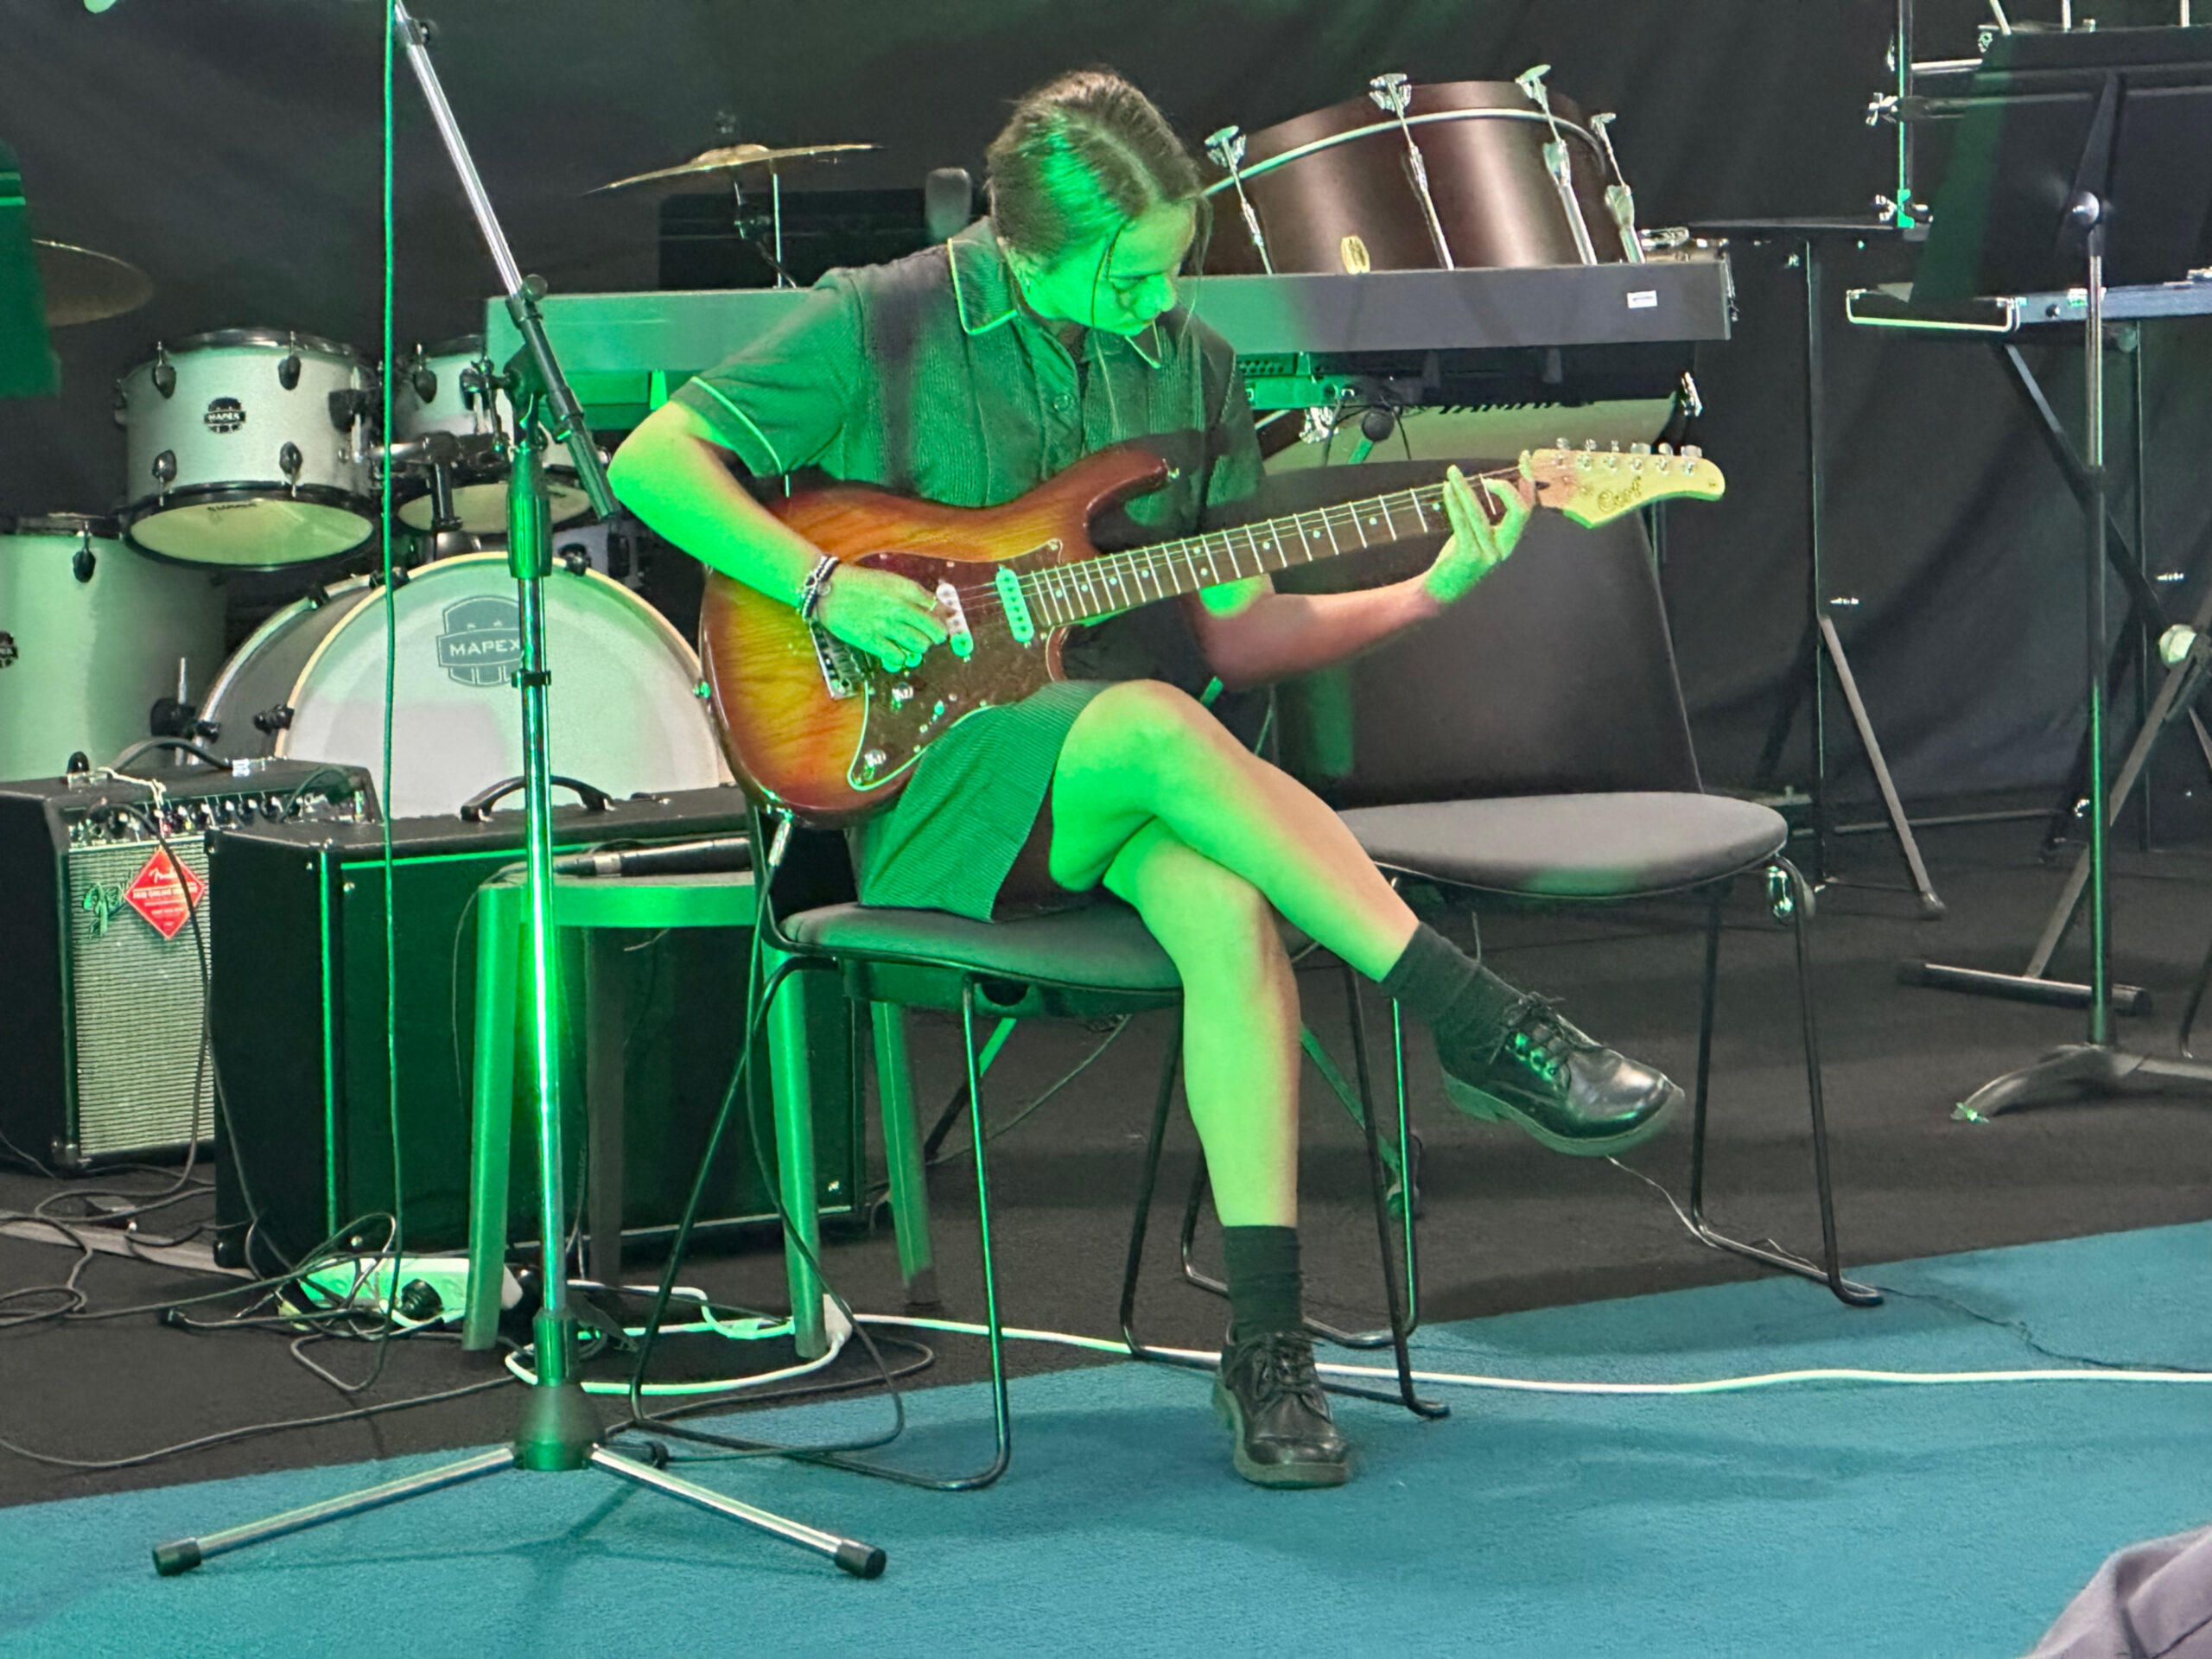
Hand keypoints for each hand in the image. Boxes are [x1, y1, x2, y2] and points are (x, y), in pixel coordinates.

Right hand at [812, 562, 947, 671]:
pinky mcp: (872, 640)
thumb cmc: (859, 583)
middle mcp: (900, 607)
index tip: (942, 623)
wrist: (828, 588)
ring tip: (912, 644)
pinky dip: (901, 657)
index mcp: (906, 589)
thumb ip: (913, 594)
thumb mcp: (890, 581)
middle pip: (935, 630)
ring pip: (920, 645)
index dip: (943, 618)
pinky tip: (895, 651)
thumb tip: (937, 608)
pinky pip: (898, 656)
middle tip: (930, 637)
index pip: (938, 608)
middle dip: (936, 636)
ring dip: (919, 647)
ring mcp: (887, 625)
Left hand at [1422, 463, 1533, 607]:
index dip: (1527, 481)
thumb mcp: (1476, 539)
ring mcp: (1488, 554)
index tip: (1524, 458)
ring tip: (1452, 472)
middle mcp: (1504, 549)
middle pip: (1520, 510)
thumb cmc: (1456, 562)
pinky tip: (1448, 488)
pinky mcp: (1469, 555)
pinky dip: (1454, 501)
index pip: (1527, 507)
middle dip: (1507, 487)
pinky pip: (1463, 521)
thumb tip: (1488, 487)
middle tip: (1487, 476)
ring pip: (1480, 512)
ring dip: (1464, 488)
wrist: (1439, 593)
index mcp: (1509, 542)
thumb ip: (1484, 519)